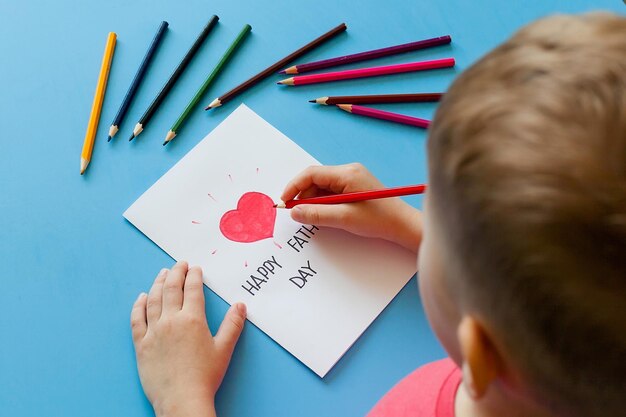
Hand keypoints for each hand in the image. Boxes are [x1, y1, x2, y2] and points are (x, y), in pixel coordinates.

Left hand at [130, 261, 245, 416]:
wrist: (181, 400)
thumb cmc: (204, 377)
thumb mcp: (224, 349)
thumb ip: (233, 325)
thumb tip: (240, 306)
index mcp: (192, 320)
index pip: (192, 289)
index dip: (194, 276)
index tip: (195, 269)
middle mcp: (171, 321)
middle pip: (171, 288)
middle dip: (175, 272)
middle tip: (179, 264)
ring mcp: (153, 332)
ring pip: (153, 300)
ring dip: (157, 283)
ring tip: (162, 274)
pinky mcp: (140, 344)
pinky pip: (136, 319)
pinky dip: (139, 305)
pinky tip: (142, 297)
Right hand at [281, 163, 422, 251]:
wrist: (402, 224)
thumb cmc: (378, 219)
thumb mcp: (344, 218)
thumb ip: (317, 215)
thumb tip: (294, 212)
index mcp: (347, 173)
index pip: (311, 174)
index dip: (294, 186)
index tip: (284, 201)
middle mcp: (348, 171)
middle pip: (315, 179)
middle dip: (302, 195)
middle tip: (296, 213)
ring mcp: (352, 178)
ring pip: (322, 186)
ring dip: (312, 201)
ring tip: (310, 217)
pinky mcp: (354, 187)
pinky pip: (331, 192)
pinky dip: (323, 202)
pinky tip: (323, 215)